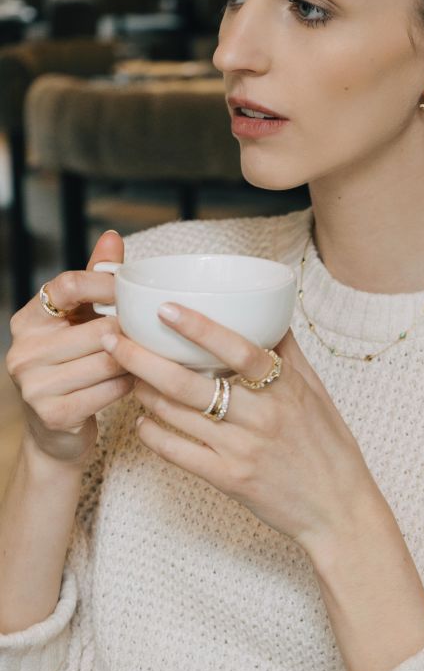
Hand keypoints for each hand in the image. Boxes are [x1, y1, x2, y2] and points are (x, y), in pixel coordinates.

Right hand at [6, 231, 134, 465]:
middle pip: (97, 328)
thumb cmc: (74, 366)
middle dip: (129, 333)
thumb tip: (112, 237)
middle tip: (152, 335)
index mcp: (28, 319)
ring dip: (134, 361)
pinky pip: (110, 390)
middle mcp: (23, 349)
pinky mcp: (52, 414)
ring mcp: (34, 384)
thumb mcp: (79, 321)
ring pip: (107, 361)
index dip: (105, 285)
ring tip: (147, 359)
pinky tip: (135, 384)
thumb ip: (95, 280)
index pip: (68, 286)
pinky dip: (129, 386)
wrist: (56, 433)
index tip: (131, 292)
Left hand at [101, 305, 384, 556]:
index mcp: (286, 389)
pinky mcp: (228, 480)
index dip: (200, 328)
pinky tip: (142, 421)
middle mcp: (261, 417)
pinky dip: (154, 434)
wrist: (337, 509)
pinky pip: (178, 453)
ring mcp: (241, 450)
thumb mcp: (317, 392)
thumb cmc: (328, 446)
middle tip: (114, 340)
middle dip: (144, 359)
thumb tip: (268, 313)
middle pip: (190, 384)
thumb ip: (289, 353)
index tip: (165, 309)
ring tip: (126, 374)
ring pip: (177, 415)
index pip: (240, 349)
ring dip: (144, 392)